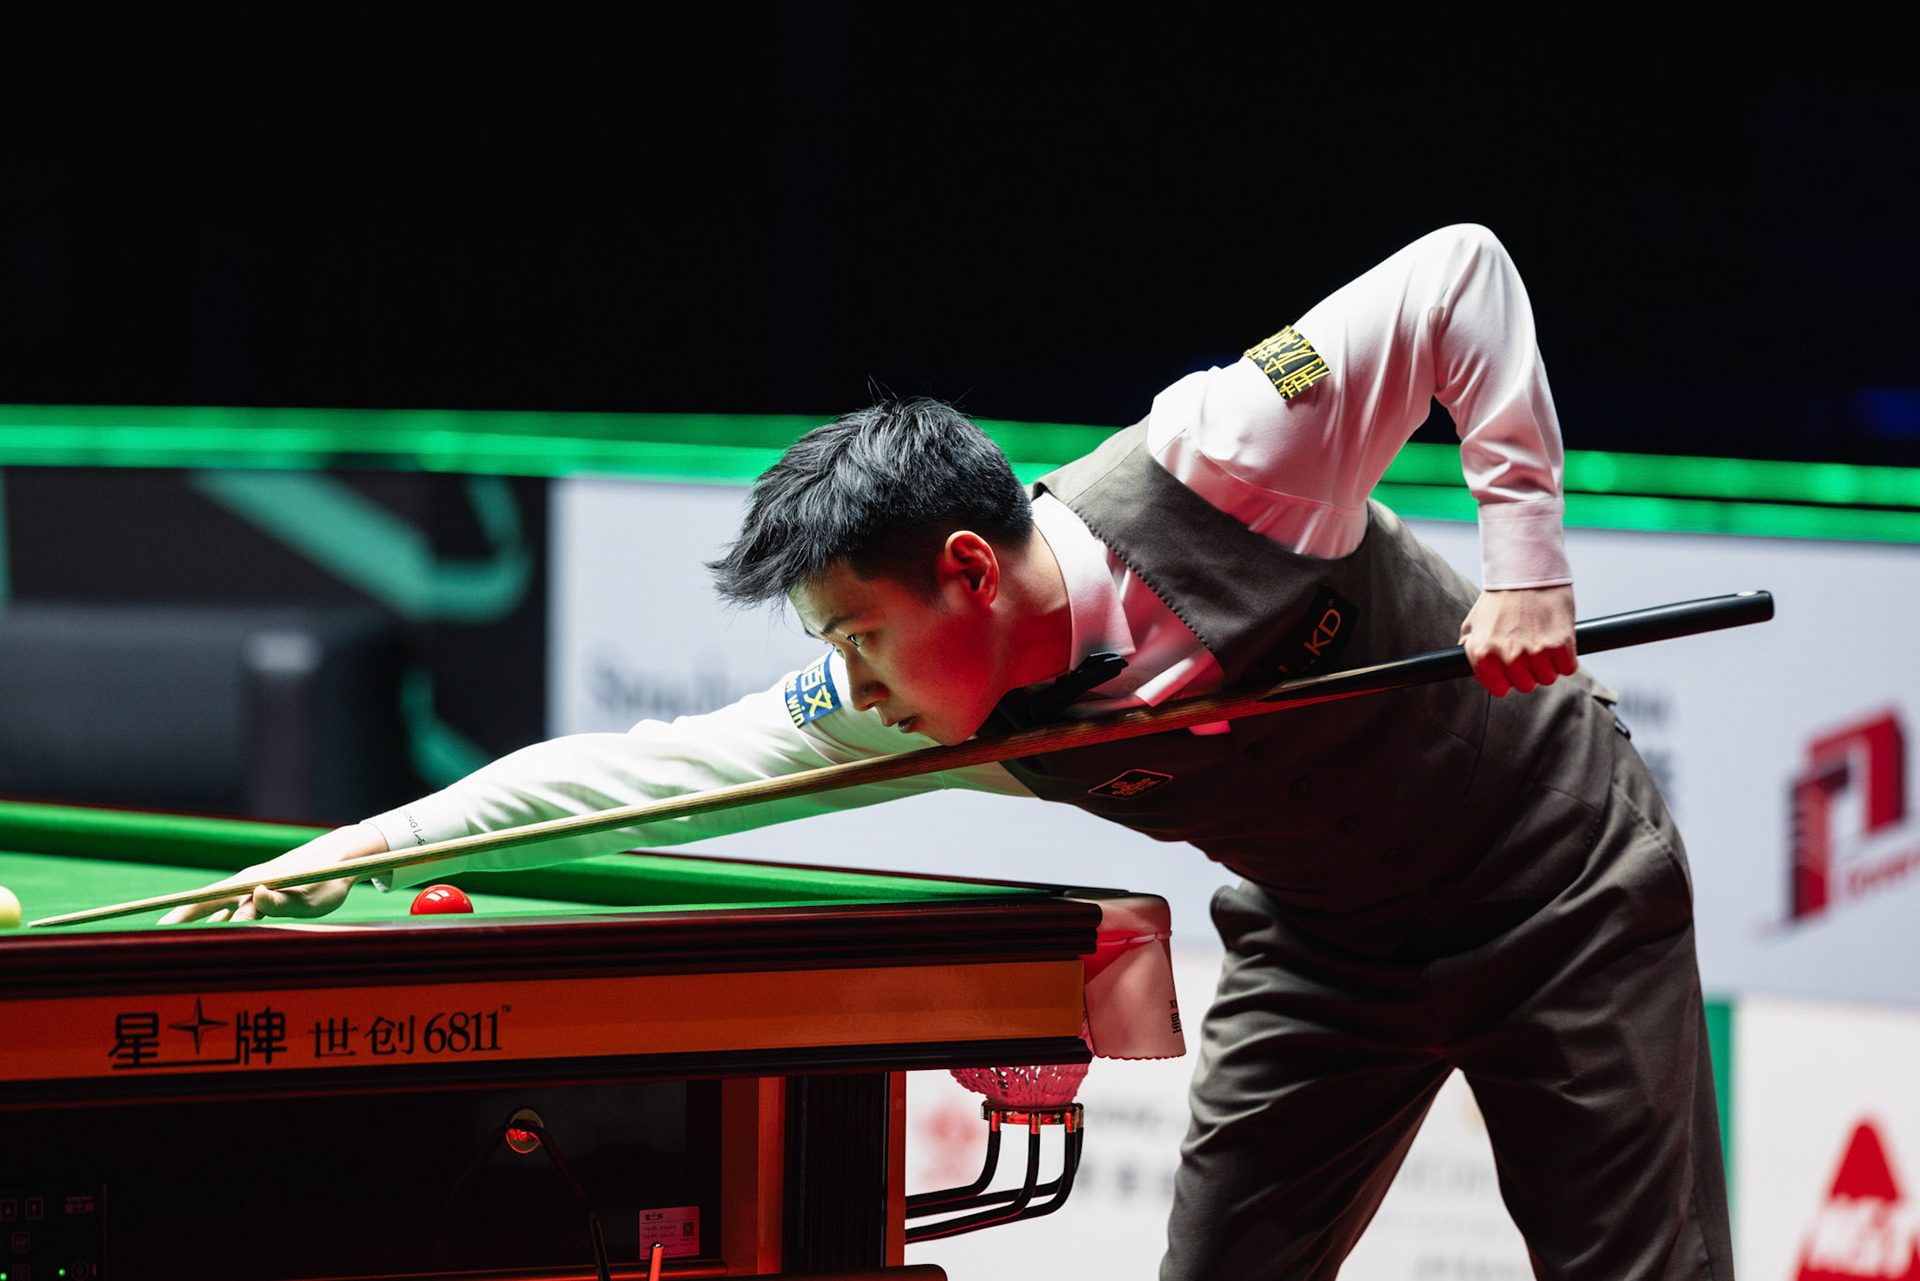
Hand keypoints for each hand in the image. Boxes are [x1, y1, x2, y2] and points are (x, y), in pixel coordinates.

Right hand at [159, 823, 389, 923]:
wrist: (344, 855)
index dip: (183, 914)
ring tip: (175, 932)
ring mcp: (256, 883)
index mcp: (254, 883)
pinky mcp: (267, 887)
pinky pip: (237, 903)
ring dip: (199, 916)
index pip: (209, 900)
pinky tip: (217, 925)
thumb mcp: (310, 898)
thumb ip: (282, 901)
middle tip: (155, 933)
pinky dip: (222, 914)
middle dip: (181, 916)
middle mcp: (249, 881)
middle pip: (207, 901)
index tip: (161, 927)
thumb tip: (255, 898)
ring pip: (220, 902)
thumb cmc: (328, 880)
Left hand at [1459, 585, 1576, 696]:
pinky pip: (1569, 668)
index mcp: (1482, 655)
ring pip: (1548, 678)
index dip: (1508, 678)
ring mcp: (1534, 652)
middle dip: (1529, 670)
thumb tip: (1471, 669)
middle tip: (1529, 646)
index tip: (1512, 666)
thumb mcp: (1473, 623)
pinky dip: (1567, 657)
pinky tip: (1558, 639)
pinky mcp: (1560, 645)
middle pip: (1526, 686)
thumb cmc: (1500, 597)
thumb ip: (1469, 649)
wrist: (1526, 570)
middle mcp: (1507, 657)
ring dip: (1549, 664)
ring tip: (1542, 638)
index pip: (1500, 689)